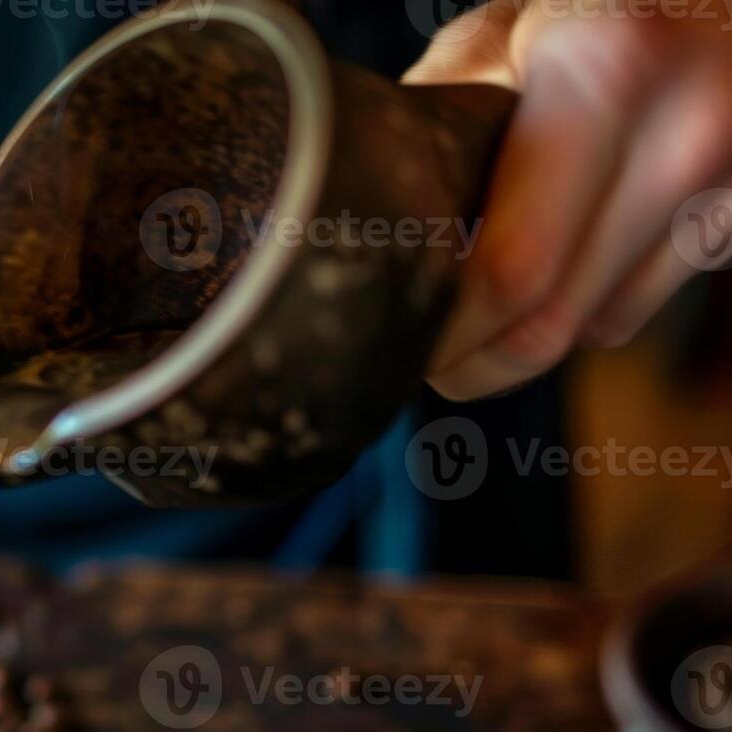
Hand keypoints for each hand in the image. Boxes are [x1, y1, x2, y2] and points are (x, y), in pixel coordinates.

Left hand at [407, 0, 731, 399]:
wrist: (715, 0)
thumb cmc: (602, 3)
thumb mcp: (507, 28)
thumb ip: (443, 117)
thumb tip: (370, 214)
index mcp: (606, 77)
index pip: (508, 271)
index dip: (439, 332)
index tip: (390, 341)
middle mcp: (684, 139)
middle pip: (549, 325)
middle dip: (469, 361)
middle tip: (415, 356)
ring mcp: (727, 188)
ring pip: (592, 329)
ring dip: (522, 335)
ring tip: (472, 300)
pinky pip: (636, 306)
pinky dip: (581, 307)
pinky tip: (552, 258)